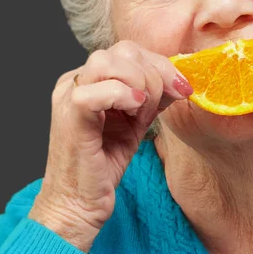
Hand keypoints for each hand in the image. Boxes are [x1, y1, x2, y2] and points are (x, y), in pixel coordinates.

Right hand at [28, 41, 192, 251]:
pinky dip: (123, 96)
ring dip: (140, 85)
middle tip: (165, 103)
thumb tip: (179, 79)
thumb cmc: (105, 164)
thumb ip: (152, 96)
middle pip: (123, 50)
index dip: (163, 65)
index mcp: (91, 78)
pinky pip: (96, 91)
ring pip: (108, 62)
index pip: (131, 51)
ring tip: (142, 113)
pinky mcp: (69, 117)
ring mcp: (68, 96)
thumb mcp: (137, 121)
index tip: (184, 88)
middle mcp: (76, 81)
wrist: (79, 203)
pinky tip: (135, 112)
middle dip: (156, 73)